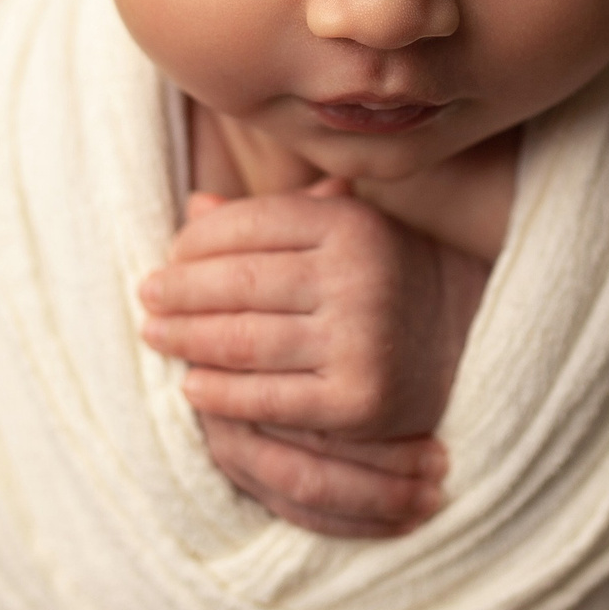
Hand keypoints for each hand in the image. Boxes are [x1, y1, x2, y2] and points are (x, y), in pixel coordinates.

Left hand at [138, 180, 488, 535]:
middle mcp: (358, 276)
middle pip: (239, 283)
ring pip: (244, 341)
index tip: (168, 254)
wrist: (463, 343)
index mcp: (349, 223)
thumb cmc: (380, 278)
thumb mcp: (337, 234)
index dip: (196, 241)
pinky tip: (191, 386)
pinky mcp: (357, 401)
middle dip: (180, 291)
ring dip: (187, 340)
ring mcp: (360, 340)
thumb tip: (191, 207)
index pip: (247, 225)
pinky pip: (267, 399)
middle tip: (146, 296)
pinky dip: (220, 393)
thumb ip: (269, 222)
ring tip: (155, 336)